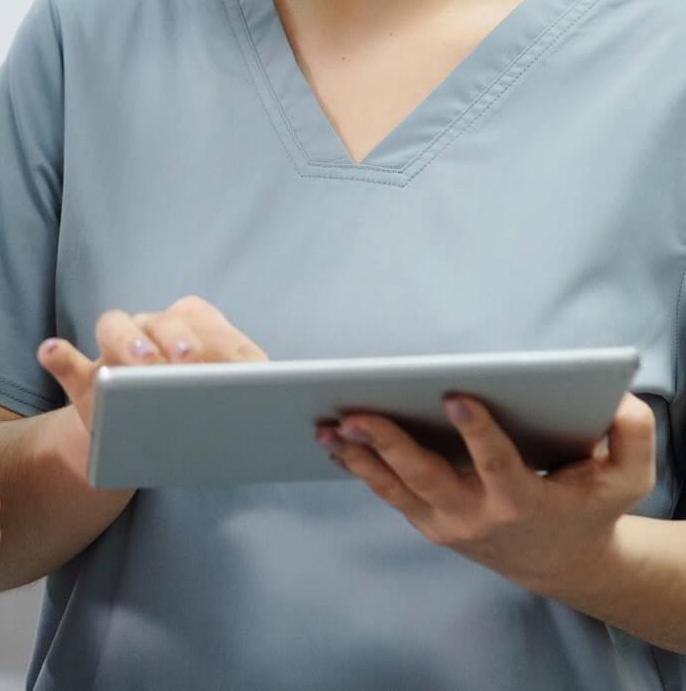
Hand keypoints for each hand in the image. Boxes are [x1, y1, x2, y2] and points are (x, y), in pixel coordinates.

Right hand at [38, 296, 267, 448]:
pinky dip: (58, 354)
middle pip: (161, 320)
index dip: (211, 337)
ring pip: (115, 325)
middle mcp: (151, 330)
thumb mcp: (225, 407)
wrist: (147, 443)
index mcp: (190, 328)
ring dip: (124, 339)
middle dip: (174, 339)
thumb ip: (245, 394)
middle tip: (186, 365)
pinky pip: (64, 358)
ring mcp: (114, 350)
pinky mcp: (84, 377)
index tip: (221, 360)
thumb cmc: (197, 419)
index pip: (200, 319)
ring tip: (133, 365)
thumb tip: (270, 387)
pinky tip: (51, 352)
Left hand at [319, 395, 655, 593]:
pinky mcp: (427, 523)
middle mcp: (477, 516)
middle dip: (388, 443)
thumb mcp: (628, 478)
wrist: (560, 562)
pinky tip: (334, 442)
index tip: (456, 396)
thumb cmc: (590, 507)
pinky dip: (360, 468)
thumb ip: (633, 436)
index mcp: (524, 501)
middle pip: (426, 477)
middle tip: (355, 413)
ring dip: (358, 457)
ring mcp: (446, 523)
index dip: (477, 431)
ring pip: (394, 489)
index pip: (497, 464)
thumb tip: (616, 399)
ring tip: (326, 425)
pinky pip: (388, 494)